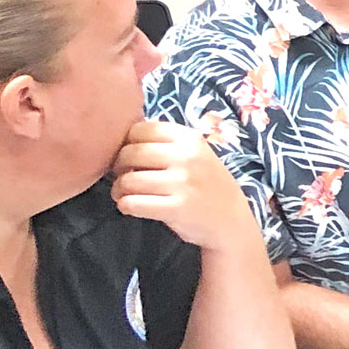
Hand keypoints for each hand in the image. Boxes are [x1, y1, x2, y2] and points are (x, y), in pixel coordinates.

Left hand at [109, 122, 259, 256]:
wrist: (231, 220)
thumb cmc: (205, 185)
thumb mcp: (195, 154)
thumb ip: (165, 142)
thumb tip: (121, 137)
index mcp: (189, 138)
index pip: (139, 129)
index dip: (126, 143)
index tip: (131, 158)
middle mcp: (187, 156)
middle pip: (129, 153)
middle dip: (117, 167)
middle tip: (124, 178)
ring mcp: (183, 182)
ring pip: (127, 180)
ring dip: (118, 189)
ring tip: (124, 194)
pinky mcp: (177, 208)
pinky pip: (132, 203)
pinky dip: (125, 206)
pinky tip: (131, 207)